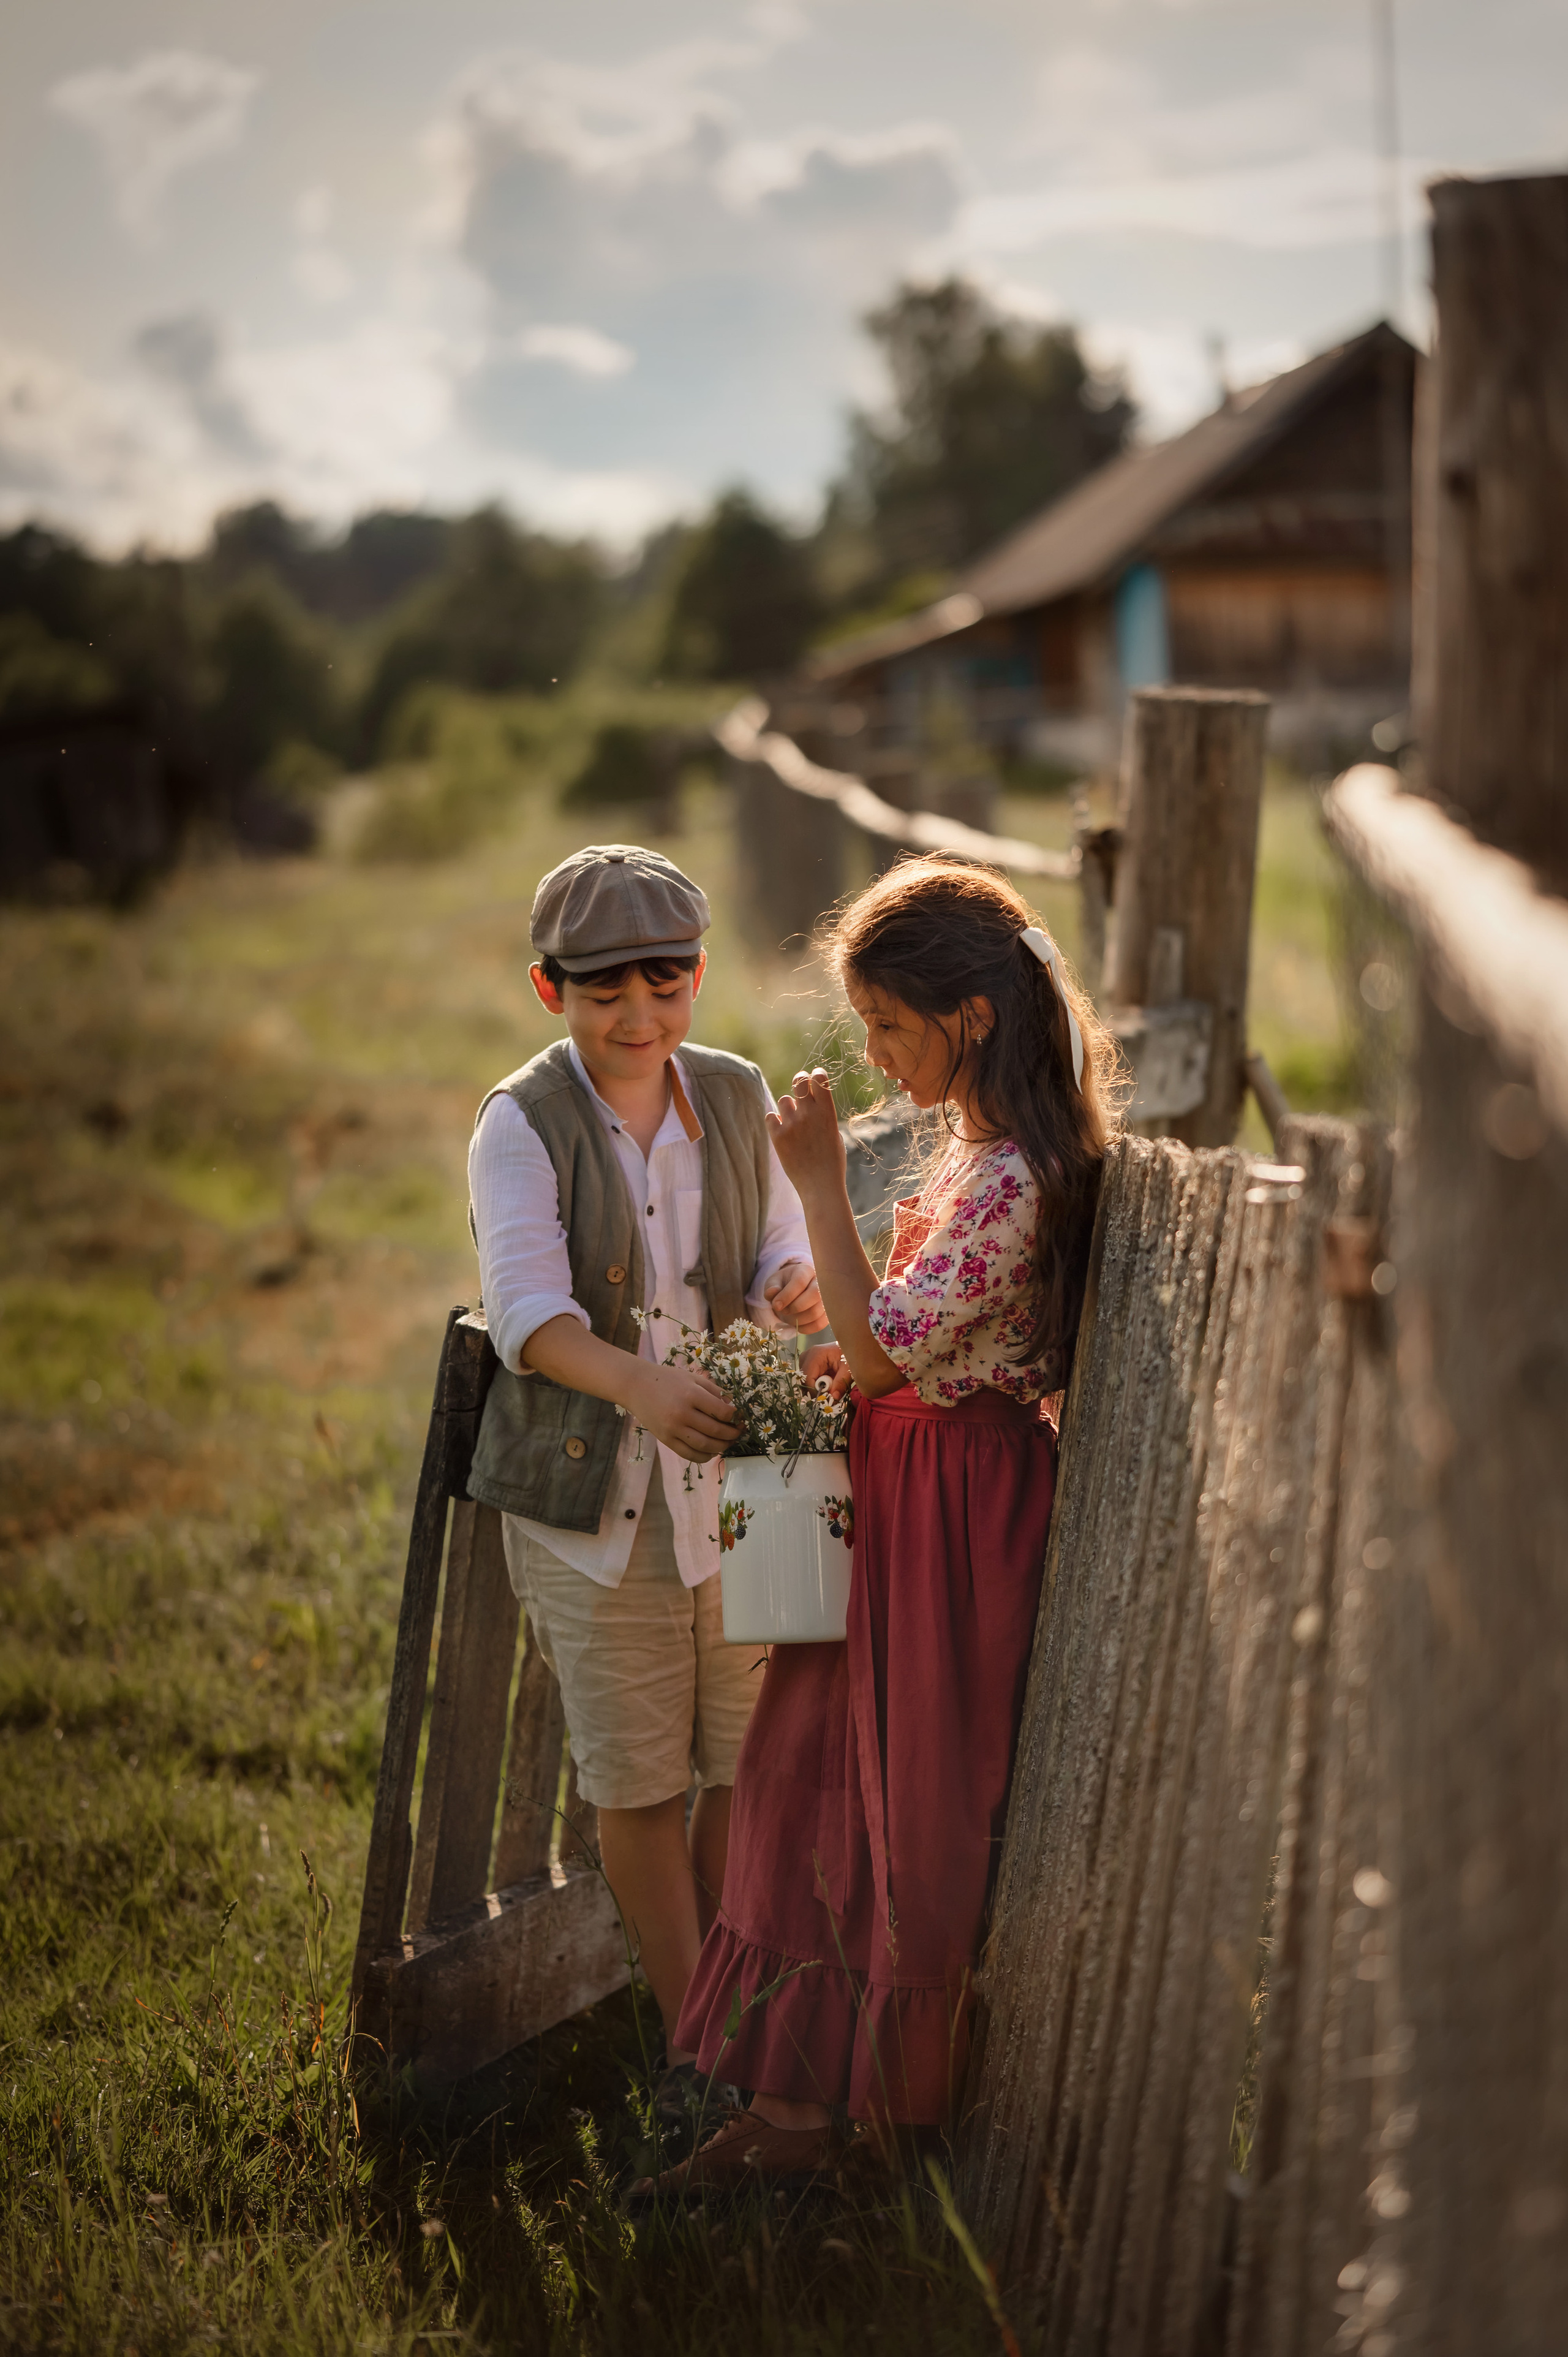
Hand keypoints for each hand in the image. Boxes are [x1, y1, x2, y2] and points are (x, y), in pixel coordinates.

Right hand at [628, 1361, 741, 1462]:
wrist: (637, 1386)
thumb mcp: (693, 1379)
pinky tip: (712, 1452)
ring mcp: (672, 1429)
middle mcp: (682, 1414)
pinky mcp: (665, 1440)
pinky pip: (689, 1454)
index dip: (735, 1416)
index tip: (739, 1416)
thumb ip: (715, 1392)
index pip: (722, 1412)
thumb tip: (734, 1409)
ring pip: (704, 1446)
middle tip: (739, 1432)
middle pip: (715, 1431)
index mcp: (691, 1395)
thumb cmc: (668, 1379)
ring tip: (728, 1443)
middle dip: (732, 1434)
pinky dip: (704, 1456)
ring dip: (721, 1447)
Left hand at [763, 1259, 825, 1332]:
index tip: (776, 1305)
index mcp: (806, 1270)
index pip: (800, 1282)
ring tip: (789, 1317)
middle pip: (815, 1295)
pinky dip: (805, 1328)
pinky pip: (819, 1324)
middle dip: (795, 1307)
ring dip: (798, 1319)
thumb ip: (771, 1287)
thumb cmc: (784, 1286)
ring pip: (816, 1312)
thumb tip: (773, 1293)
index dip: (787, 1295)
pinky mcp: (828, 1313)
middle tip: (784, 1310)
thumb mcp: (774, 1283)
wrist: (795, 1292)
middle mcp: (820, 1282)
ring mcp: (827, 1298)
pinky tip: (797, 1324)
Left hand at [768, 1070, 846, 1198]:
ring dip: (788, 1107)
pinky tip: (782, 1130)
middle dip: (800, 1079)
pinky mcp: (777, 1135)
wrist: (820, 1186)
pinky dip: (775, 1121)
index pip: (819, 1080)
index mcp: (827, 1112)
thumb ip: (822, 1116)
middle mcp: (809, 1114)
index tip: (815, 1077)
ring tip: (794, 1122)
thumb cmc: (832, 1162)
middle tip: (800, 1083)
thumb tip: (811, 1103)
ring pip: (784, 1099)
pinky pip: (770, 1116)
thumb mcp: (834, 1134)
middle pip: (799, 1081)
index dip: (817, 1075)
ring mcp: (792, 1124)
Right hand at [801, 1342, 851, 1400]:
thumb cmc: (848, 1355)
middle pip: (804, 1380)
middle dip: (816, 1391)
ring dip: (817, 1389)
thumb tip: (833, 1398)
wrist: (849, 1346)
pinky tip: (827, 1384)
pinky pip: (808, 1380)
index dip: (815, 1392)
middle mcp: (807, 1356)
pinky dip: (817, 1385)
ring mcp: (805, 1360)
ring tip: (831, 1387)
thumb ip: (841, 1383)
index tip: (825, 1400)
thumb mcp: (848, 1369)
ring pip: (805, 1382)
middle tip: (830, 1397)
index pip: (808, 1378)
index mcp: (816, 1354)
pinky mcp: (807, 1365)